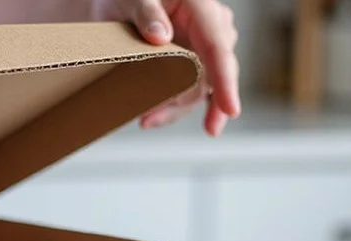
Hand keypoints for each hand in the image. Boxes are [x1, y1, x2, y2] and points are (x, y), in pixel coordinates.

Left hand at [93, 0, 240, 135]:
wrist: (120, 1)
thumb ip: (147, 13)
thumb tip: (161, 36)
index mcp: (204, 9)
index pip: (218, 47)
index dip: (225, 81)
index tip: (230, 109)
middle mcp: (212, 29)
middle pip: (209, 76)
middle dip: (183, 103)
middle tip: (150, 118)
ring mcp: (203, 49)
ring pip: (200, 89)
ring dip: (174, 109)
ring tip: (146, 120)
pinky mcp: (192, 64)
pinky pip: (192, 91)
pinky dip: (175, 107)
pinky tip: (159, 118)